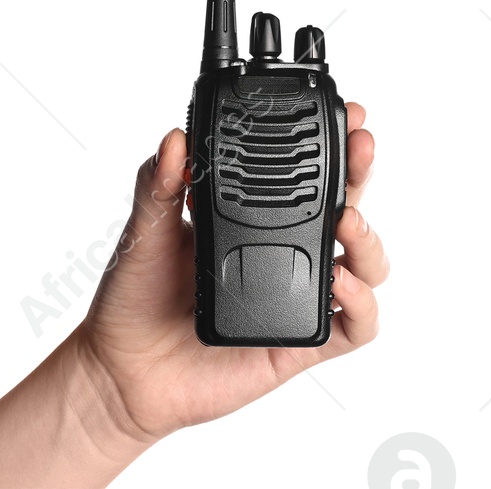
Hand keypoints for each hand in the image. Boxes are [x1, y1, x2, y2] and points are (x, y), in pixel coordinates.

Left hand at [73, 104, 386, 446]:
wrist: (120, 374)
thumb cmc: (135, 302)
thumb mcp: (146, 233)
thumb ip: (159, 185)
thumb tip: (173, 140)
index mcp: (259, 220)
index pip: (312, 174)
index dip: (338, 144)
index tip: (349, 116)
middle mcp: (288, 253)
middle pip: (351, 206)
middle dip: (364, 173)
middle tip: (361, 147)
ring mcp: (300, 297)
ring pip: (368, 265)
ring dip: (370, 239)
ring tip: (347, 223)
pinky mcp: (300, 342)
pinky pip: (355, 326)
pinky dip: (363, 303)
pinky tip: (339, 283)